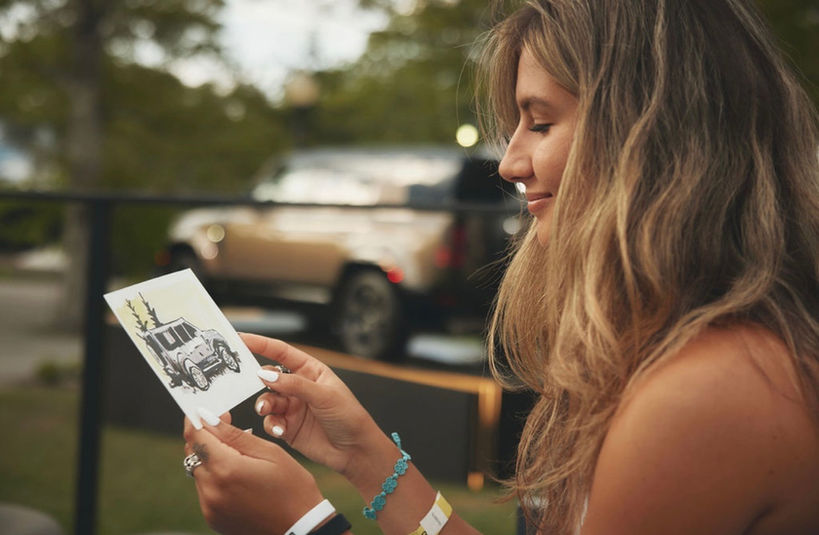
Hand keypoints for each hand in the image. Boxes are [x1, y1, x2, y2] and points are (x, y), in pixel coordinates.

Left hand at [183, 413, 324, 534]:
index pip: (196, 436)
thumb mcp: (269, 452)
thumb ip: (234, 435)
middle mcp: (211, 490)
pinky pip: (205, 489)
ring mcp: (210, 507)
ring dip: (211, 458)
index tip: (202, 410)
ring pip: (197, 471)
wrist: (299, 527)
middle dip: (205, 437)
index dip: (196, 419)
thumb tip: (209, 418)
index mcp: (226, 469)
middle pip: (193, 453)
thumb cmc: (292, 487)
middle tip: (227, 426)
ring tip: (238, 455)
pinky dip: (215, 477)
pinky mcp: (213, 518)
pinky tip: (237, 476)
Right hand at [243, 333, 389, 476]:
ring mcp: (292, 407)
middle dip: (257, 380)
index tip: (240, 338)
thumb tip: (266, 374)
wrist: (355, 450)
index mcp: (310, 370)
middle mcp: (298, 386)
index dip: (261, 343)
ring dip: (264, 404)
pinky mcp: (287, 427)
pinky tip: (281, 430)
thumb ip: (294, 384)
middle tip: (247, 382)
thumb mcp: (324, 395)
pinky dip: (272, 424)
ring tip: (266, 410)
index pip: (282, 352)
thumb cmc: (348, 416)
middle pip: (269, 377)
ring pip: (267, 400)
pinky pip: (270, 422)